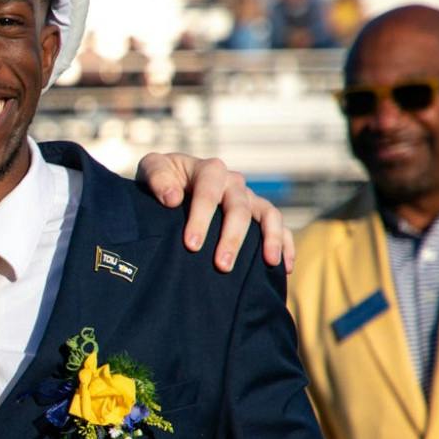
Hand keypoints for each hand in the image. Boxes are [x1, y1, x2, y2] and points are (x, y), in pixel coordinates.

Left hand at [135, 152, 293, 272]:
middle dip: (232, 237)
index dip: (201, 218)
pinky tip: (284, 268)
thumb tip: (173, 199)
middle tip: (222, 266)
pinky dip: (286, 244)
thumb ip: (157, 177)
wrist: (173, 184)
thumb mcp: (152, 170)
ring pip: (268, 214)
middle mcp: (233, 182)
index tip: (191, 245)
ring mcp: (249, 198)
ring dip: (270, 239)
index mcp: (209, 170)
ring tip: (268, 263)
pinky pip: (280, 226)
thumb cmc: (162, 180)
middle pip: (239, 208)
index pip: (208, 192)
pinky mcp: (258, 213)